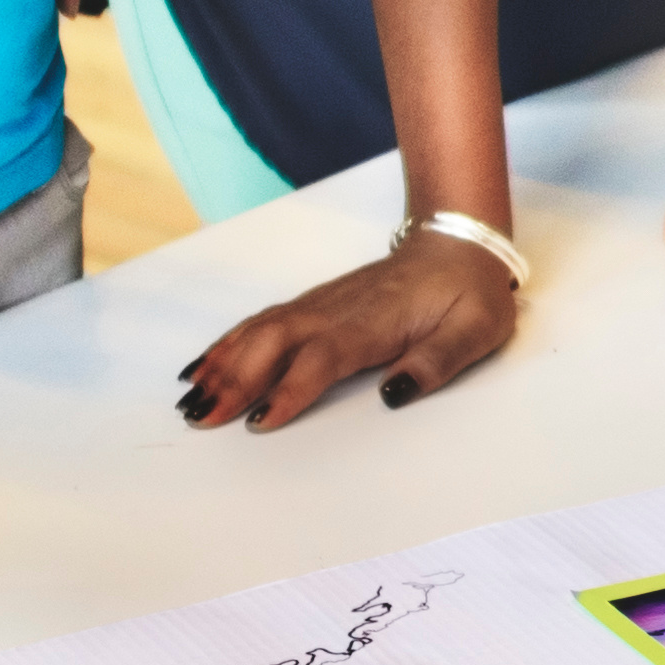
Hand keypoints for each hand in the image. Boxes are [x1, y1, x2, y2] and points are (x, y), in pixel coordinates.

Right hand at [178, 227, 519, 427]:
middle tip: (201, 418)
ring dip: (223, 363)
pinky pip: (262, 322)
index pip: (322, 358)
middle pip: (275, 343)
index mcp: (375, 322)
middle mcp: (337, 310)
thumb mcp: (476, 330)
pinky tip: (201, 366)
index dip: (290, 389)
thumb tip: (394, 395)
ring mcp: (320, 304)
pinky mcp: (313, 304)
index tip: (260, 420)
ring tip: (189, 398)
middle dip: (235, 380)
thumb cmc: (468, 293)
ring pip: (261, 331)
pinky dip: (227, 343)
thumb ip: (437, 363)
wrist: (457, 244)